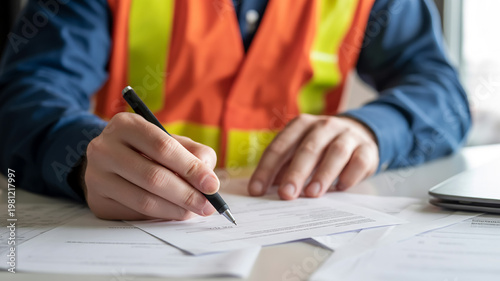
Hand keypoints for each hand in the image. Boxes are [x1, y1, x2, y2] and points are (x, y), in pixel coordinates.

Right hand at [84, 113, 218, 219]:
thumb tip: (208, 179)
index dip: (190, 168)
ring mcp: (96, 176)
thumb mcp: (170, 140)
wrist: (110, 160)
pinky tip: (174, 212)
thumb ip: (195, 153)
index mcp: (125, 125)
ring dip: (175, 209)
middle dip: (186, 194)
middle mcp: (104, 148)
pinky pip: (134, 214)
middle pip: (153, 177)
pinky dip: (160, 216)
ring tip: (194, 211)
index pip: (163, 147)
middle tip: (207, 205)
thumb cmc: (148, 149)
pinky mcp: (97, 201)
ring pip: (143, 200)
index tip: (212, 185)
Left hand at [248, 114, 378, 198]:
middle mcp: (324, 126)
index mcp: (301, 125)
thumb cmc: (321, 148)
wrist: (358, 134)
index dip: (267, 169)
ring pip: (335, 152)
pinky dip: (349, 175)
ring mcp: (347, 135)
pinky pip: (358, 161)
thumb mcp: (299, 151)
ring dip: (323, 174)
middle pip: (308, 149)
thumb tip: (263, 190)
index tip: (257, 190)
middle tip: (286, 194)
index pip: (280, 146)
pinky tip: (340, 187)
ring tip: (312, 194)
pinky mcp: (366, 148)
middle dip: (295, 173)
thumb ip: (283, 167)